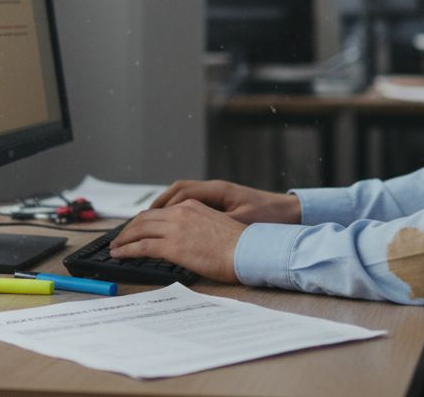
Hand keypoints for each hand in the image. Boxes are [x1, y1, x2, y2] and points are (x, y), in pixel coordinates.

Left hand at [108, 200, 245, 282]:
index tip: (135, 229)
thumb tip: (187, 240)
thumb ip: (196, 227)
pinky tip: (119, 255)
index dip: (143, 221)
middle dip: (129, 229)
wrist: (249, 251)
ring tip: (115, 248)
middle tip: (120, 239)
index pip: (159, 212)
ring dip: (123, 239)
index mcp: (191, 206)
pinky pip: (141, 247)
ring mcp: (175, 229)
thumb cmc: (239, 245)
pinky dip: (126, 250)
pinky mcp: (172, 247)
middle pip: (144, 218)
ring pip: (139, 230)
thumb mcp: (215, 226)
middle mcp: (180, 213)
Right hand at [151, 179, 300, 224]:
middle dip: (154, 209)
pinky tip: (169, 227)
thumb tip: (191, 233)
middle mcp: (214, 189)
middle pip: (176, 192)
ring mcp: (217, 196)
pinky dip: (176, 212)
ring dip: (163, 210)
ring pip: (181, 197)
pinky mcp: (220, 204)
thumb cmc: (269, 217)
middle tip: (134, 226)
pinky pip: (191, 204)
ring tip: (145, 226)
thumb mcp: (242, 223)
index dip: (160, 207)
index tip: (144, 221)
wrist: (288, 213)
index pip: (181, 193)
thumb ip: (216, 225)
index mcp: (218, 190)